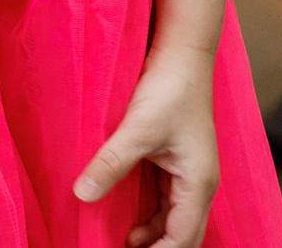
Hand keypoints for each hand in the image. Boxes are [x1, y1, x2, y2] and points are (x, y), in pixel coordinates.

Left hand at [75, 45, 219, 247]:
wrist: (183, 53)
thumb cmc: (169, 88)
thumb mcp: (137, 128)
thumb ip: (111, 163)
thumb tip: (83, 194)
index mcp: (198, 183)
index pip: (182, 239)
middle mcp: (199, 183)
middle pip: (183, 234)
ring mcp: (190, 172)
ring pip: (174, 219)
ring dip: (152, 235)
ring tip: (120, 243)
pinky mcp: (177, 161)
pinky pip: (166, 200)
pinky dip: (150, 215)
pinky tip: (128, 219)